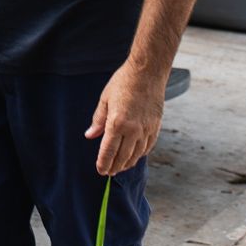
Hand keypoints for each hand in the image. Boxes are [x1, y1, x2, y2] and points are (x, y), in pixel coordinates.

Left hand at [84, 61, 166, 175]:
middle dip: (114, 167)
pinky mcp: (155, 127)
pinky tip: (135, 156)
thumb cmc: (123, 82)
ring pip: (136, 154)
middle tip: (108, 172)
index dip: (103, 163)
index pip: (108, 151)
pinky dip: (140, 154)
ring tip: (120, 167)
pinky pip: (147, 147)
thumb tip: (90, 135)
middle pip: (122, 157)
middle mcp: (133, 129)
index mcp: (117, 123)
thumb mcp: (105, 99)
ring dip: (127, 163)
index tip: (100, 170)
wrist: (147, 72)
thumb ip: (98, 120)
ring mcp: (146, 129)